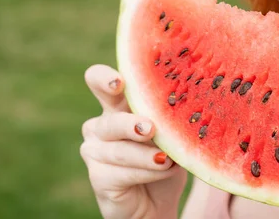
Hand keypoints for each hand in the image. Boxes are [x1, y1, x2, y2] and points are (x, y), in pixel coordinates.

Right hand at [80, 64, 187, 218]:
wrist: (158, 200)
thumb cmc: (164, 158)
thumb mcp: (169, 134)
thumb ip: (168, 120)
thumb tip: (184, 107)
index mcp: (116, 105)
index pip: (98, 82)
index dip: (104, 79)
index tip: (119, 82)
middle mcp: (100, 125)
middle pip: (110, 120)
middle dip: (130, 125)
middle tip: (150, 129)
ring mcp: (94, 151)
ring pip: (121, 151)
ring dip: (148, 156)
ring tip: (167, 160)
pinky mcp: (98, 177)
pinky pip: (123, 173)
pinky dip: (147, 172)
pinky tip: (164, 170)